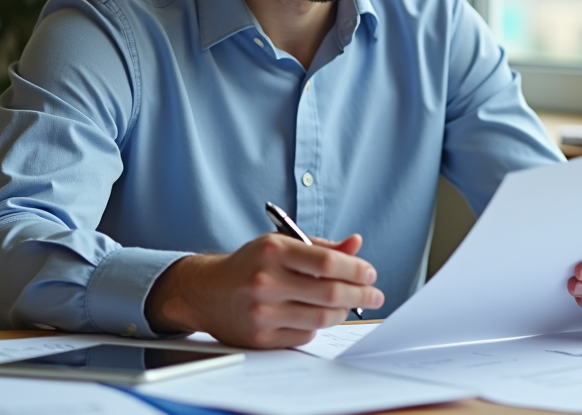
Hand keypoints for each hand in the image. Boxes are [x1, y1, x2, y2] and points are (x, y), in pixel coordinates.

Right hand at [145, 232, 384, 347]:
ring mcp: (262, 313)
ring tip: (349, 304)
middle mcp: (266, 281)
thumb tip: (356, 245)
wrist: (206, 291)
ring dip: (344, 311)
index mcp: (274, 251)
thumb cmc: (251, 264)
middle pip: (330, 293)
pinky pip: (306, 334)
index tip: (371, 273)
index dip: (356, 269)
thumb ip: (321, 247)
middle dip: (360, 294)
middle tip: (375, 294)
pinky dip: (318, 324)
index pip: (328, 262)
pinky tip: (317, 314)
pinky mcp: (261, 338)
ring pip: (322, 317)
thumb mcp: (283, 244)